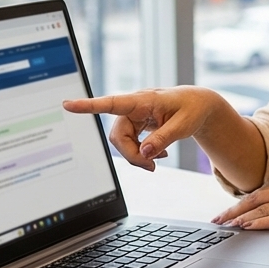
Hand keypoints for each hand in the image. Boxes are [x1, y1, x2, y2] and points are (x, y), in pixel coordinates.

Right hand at [63, 86, 224, 170]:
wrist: (200, 105)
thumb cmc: (193, 109)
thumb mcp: (183, 126)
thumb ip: (163, 139)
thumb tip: (144, 153)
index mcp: (144, 100)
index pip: (112, 103)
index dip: (89, 105)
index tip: (68, 104)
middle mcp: (135, 106)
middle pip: (118, 135)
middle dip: (131, 154)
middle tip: (151, 167)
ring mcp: (135, 116)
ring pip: (122, 141)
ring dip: (136, 155)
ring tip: (157, 162)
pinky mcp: (138, 124)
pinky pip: (131, 142)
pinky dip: (142, 152)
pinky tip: (158, 154)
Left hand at [214, 176, 268, 229]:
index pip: (258, 194)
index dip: (240, 203)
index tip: (227, 212)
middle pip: (253, 200)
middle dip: (232, 211)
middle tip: (217, 221)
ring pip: (261, 209)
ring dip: (241, 218)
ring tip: (226, 226)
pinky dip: (260, 223)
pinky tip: (248, 228)